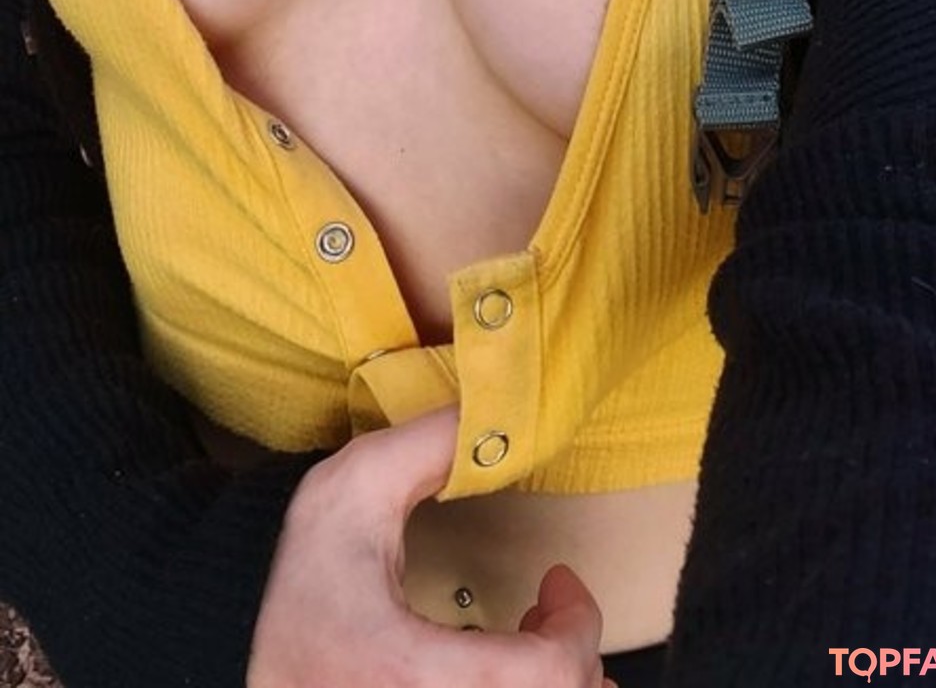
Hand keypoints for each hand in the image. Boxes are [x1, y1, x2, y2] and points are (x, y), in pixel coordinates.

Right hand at [247, 405, 615, 685]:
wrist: (225, 649)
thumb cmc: (284, 579)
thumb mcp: (351, 490)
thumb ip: (426, 444)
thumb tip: (493, 408)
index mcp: (412, 673)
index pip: (543, 675)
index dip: (576, 625)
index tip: (557, 580)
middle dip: (576, 658)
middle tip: (554, 611)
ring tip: (541, 649)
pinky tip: (507, 678)